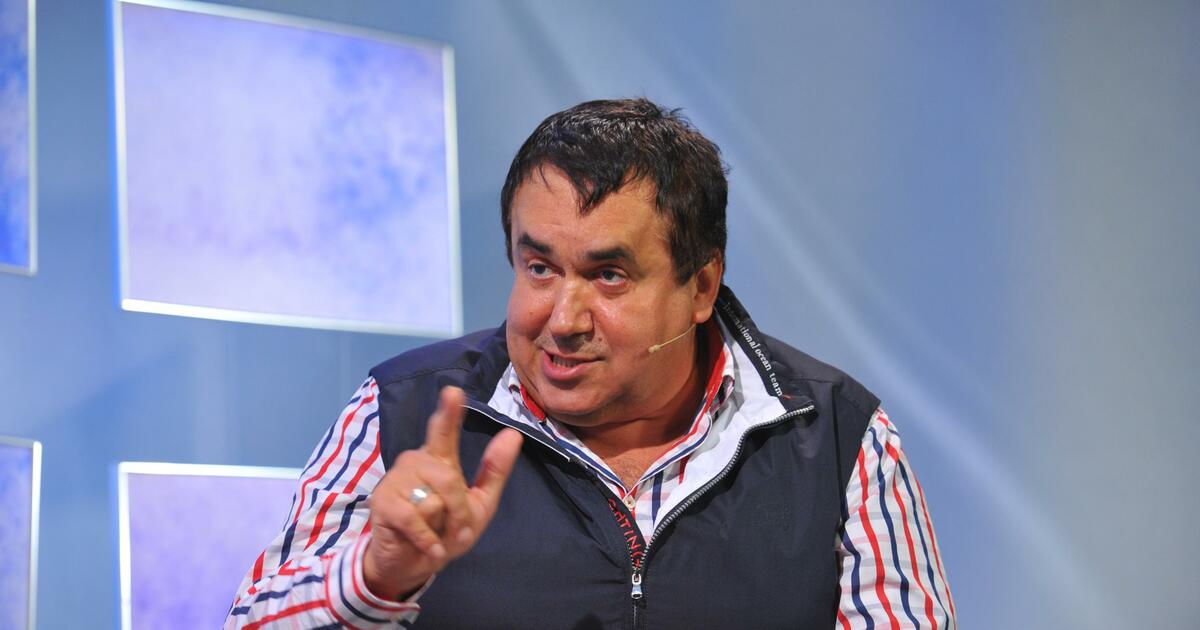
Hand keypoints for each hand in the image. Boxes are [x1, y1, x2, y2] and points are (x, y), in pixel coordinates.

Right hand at [362, 386, 523, 599]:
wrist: (414, 565)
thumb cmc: (446, 530)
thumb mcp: (480, 503)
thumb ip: (495, 470)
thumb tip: (513, 434)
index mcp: (439, 458)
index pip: (444, 430)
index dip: (449, 411)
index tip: (453, 392)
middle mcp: (415, 461)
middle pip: (448, 480)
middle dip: (459, 512)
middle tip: (456, 530)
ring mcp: (395, 480)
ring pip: (433, 501)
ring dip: (441, 527)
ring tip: (434, 535)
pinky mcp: (383, 502)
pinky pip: (416, 519)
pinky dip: (428, 540)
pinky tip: (427, 547)